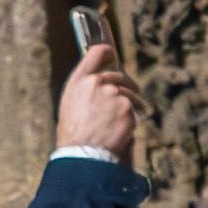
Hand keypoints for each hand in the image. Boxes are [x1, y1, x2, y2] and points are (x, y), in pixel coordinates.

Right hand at [54, 35, 139, 162]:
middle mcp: (96, 82)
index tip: (113, 57)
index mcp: (79, 81)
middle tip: (120, 105)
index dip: (108, 53)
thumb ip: (86, 89)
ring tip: (116, 125)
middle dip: (124, 87)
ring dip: (129, 106)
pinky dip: (133, 120)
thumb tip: (103, 82)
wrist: (82, 155)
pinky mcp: (127, 106)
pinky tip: (122, 131)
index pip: (98, 52)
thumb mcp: (71, 106)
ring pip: (130, 94)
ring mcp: (113, 93)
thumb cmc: (74, 136)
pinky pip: (136, 110)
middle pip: (119, 76)